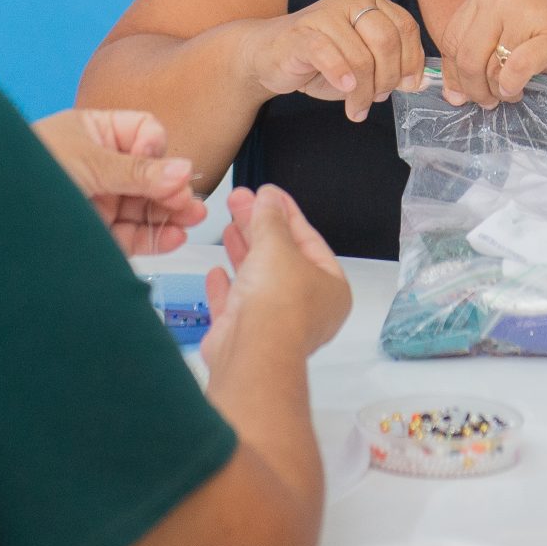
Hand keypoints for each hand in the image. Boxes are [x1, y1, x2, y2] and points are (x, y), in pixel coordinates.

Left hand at [30, 108, 209, 256]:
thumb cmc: (26, 168)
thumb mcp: (88, 162)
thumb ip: (137, 171)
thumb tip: (184, 169)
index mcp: (96, 132)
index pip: (144, 134)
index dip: (157, 149)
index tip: (159, 166)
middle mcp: (100, 164)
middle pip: (150, 173)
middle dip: (171, 188)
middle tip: (189, 203)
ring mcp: (98, 198)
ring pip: (144, 206)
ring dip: (169, 213)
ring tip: (190, 221)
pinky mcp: (95, 231)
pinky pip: (131, 233)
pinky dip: (152, 236)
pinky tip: (172, 236)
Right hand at [202, 184, 350, 370]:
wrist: (254, 352)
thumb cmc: (279, 299)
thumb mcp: (277, 245)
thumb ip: (270, 219)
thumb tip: (268, 197)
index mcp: (330, 286)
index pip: (308, 240)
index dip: (286, 213)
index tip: (266, 193)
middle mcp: (306, 307)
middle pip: (281, 257)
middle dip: (258, 227)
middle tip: (238, 201)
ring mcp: (275, 323)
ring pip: (258, 280)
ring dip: (243, 252)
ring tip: (228, 225)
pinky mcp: (245, 336)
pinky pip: (236, 306)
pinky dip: (227, 288)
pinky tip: (216, 272)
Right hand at [239, 0, 425, 122]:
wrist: (270, 55)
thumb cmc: (322, 61)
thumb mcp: (363, 61)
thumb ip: (390, 65)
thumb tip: (417, 82)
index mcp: (371, 2)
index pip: (406, 27)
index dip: (412, 60)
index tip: (408, 87)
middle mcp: (351, 1)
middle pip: (387, 41)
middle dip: (388, 78)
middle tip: (378, 98)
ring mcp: (325, 13)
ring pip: (360, 56)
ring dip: (363, 92)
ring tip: (357, 108)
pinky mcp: (301, 32)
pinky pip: (328, 55)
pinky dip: (340, 76)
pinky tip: (343, 90)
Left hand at [440, 0, 546, 108]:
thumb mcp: (511, 19)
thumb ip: (480, 45)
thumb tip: (453, 94)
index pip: (451, 38)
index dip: (453, 73)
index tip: (462, 94)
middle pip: (466, 55)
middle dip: (472, 88)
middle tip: (487, 102)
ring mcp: (525, 14)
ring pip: (490, 66)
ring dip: (496, 90)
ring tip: (510, 93)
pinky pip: (516, 69)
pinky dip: (511, 86)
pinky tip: (517, 91)